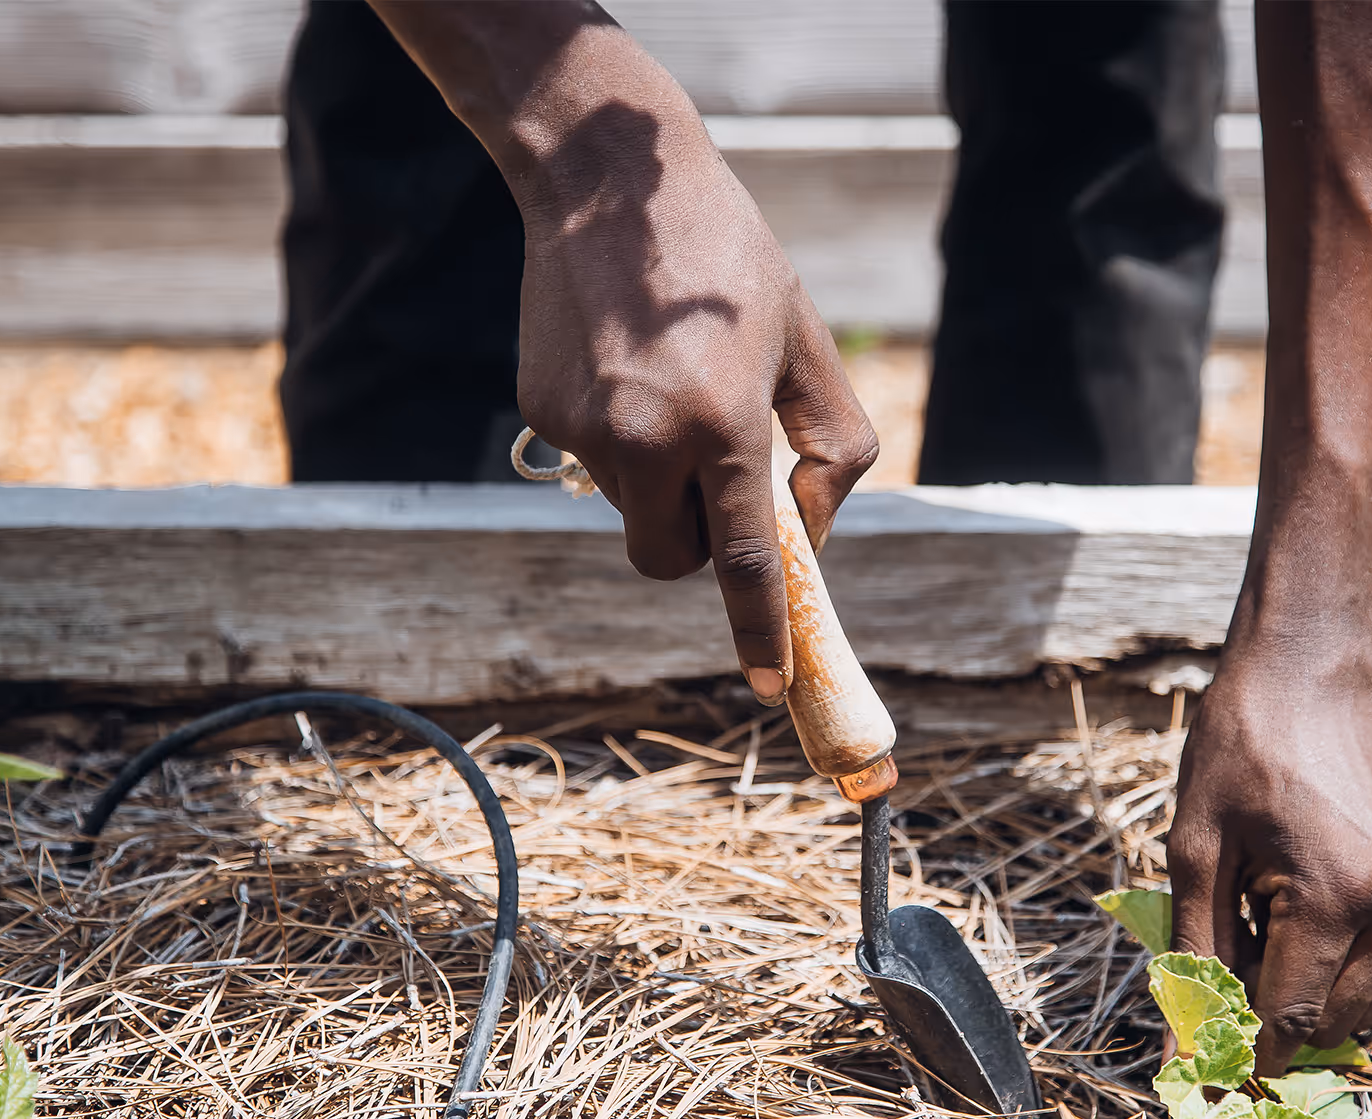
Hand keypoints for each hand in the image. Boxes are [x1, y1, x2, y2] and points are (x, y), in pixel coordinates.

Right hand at [510, 107, 875, 703]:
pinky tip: (624, 366)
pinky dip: (618, 442)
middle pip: (670, 560)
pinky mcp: (541, 416)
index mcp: (722, 424)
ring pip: (631, 514)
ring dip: (659, 485)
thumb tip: (811, 526)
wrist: (605, 179)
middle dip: (697, 547)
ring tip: (669, 389)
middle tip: (720, 480)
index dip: (760, 631)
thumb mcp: (802, 339)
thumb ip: (831, 443)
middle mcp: (645, 440)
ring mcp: (583, 432)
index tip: (771, 686)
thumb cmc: (727, 257)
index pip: (745, 562)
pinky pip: (590, 465)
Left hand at [1166, 652, 1371, 1077]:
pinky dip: (1343, 956)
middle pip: (1336, 1020)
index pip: (1290, 1016)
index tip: (1207, 1064)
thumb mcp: (1195, 850)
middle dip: (1276, 1019)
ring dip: (1311, 988)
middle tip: (1222, 977)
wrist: (1312, 671)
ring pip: (1369, 997)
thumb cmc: (1241, 748)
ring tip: (1257, 923)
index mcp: (1336, 899)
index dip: (1243, 1047)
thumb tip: (1185, 1049)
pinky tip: (1295, 904)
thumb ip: (1196, 954)